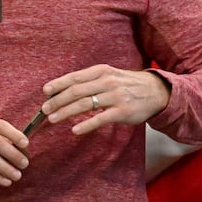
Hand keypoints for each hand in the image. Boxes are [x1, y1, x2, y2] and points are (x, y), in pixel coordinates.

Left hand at [40, 63, 168, 134]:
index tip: (45, 91)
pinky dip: (86, 124)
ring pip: (85, 104)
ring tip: (53, 118)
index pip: (75, 77)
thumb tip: (62, 88)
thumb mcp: (109, 75)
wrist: (156, 91)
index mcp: (101, 71)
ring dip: (66, 112)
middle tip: (45, 109)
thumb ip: (89, 80)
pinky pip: (100, 119)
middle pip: (76, 91)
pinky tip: (75, 130)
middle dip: (57, 101)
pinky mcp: (122, 111)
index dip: (58, 84)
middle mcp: (107, 82)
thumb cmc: (127, 84)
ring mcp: (115, 97)